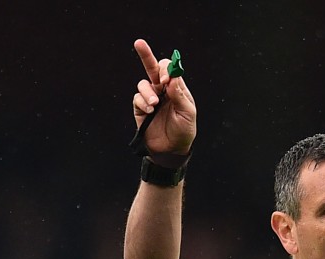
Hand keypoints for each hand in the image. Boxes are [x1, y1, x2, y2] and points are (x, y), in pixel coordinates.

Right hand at [132, 38, 195, 154]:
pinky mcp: (140, 107)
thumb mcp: (187, 114)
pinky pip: (137, 97)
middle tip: (139, 43)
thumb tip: (174, 76)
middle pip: (153, 68)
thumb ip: (179, 95)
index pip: (171, 70)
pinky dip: (142, 102)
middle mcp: (163, 90)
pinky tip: (149, 111)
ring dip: (148, 92)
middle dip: (146, 55)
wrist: (171, 149)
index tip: (167, 79)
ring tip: (154, 104)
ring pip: (143, 83)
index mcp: (177, 89)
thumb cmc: (184, 131)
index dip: (168, 69)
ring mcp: (151, 97)